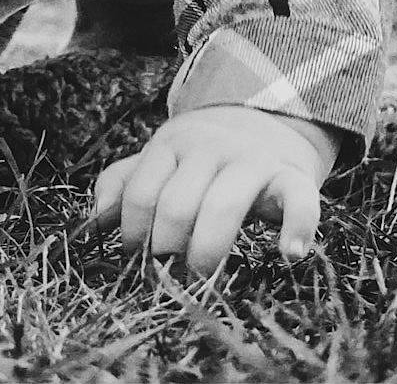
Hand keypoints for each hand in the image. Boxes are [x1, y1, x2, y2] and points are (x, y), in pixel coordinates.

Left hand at [87, 105, 337, 277]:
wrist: (267, 120)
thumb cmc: (202, 157)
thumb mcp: (160, 158)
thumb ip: (124, 183)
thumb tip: (96, 222)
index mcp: (172, 143)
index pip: (141, 193)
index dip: (133, 234)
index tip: (137, 256)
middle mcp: (211, 147)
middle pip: (176, 205)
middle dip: (166, 250)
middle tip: (169, 272)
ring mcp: (253, 160)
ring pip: (223, 207)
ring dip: (207, 250)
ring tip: (202, 275)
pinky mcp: (294, 176)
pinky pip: (300, 203)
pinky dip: (298, 230)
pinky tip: (288, 256)